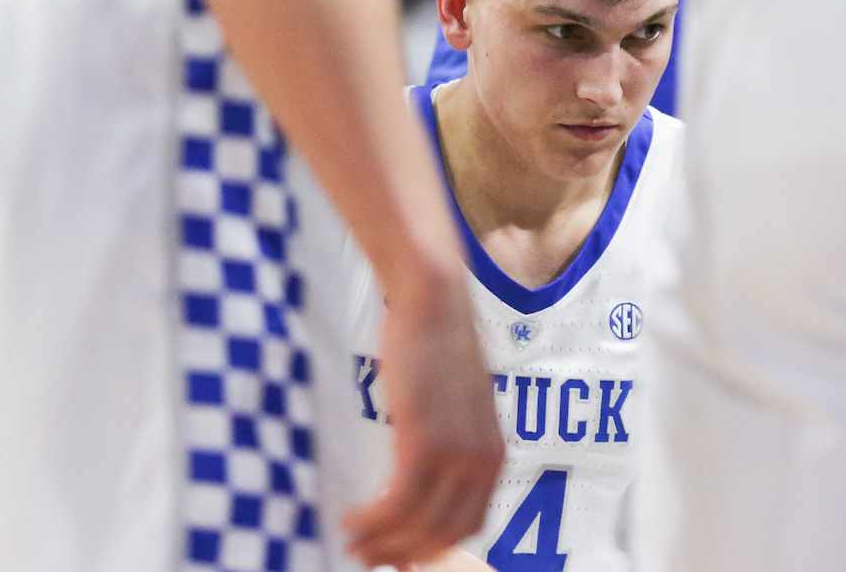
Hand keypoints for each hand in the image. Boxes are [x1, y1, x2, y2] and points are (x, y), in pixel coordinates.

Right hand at [343, 270, 503, 567]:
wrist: (433, 300)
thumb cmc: (435, 343)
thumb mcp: (455, 402)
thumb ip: (450, 438)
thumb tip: (422, 469)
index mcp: (494, 455)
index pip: (468, 525)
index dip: (432, 548)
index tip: (400, 555)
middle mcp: (481, 462)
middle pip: (443, 535)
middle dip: (404, 554)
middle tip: (368, 558)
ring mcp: (455, 455)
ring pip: (417, 526)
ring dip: (381, 543)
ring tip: (352, 544)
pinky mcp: (423, 443)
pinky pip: (396, 504)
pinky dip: (372, 521)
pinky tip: (351, 518)